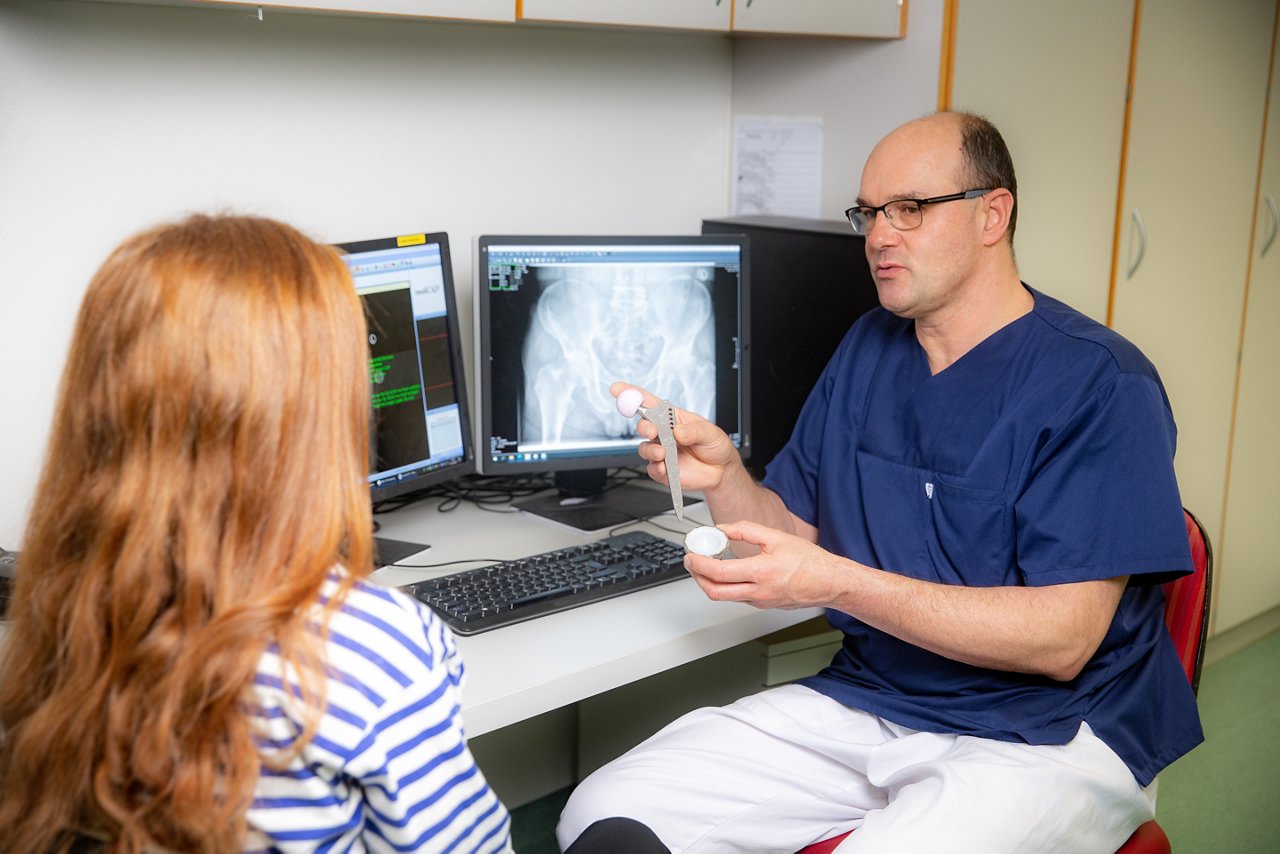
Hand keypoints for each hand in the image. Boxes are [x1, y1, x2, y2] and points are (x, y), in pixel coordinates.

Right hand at [611, 382, 741, 492]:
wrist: (721, 471)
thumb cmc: (714, 445)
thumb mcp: (709, 432)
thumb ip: (694, 431)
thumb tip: (678, 432)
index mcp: (672, 417)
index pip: (648, 403)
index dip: (631, 394)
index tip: (617, 389)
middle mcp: (663, 433)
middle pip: (644, 425)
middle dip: (644, 426)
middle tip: (652, 431)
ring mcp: (661, 451)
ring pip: (644, 448)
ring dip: (650, 450)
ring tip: (662, 453)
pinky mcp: (662, 470)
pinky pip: (652, 469)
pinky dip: (656, 468)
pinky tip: (664, 467)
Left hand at [683, 520, 847, 609]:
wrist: (829, 582)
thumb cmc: (809, 561)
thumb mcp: (776, 537)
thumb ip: (745, 530)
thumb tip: (722, 529)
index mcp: (762, 573)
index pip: (719, 573)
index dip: (699, 565)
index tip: (691, 555)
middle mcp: (759, 592)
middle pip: (715, 592)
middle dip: (697, 578)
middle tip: (692, 563)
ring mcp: (760, 602)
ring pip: (725, 597)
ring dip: (710, 583)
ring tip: (707, 565)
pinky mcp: (763, 606)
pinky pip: (738, 598)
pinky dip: (726, 586)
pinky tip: (727, 573)